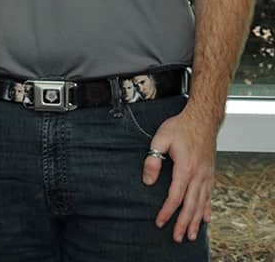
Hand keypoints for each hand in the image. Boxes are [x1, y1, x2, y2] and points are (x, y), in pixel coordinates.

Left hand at [143, 108, 216, 241]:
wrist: (203, 119)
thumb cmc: (180, 127)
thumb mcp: (161, 138)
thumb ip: (153, 159)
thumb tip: (148, 181)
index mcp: (186, 168)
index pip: (175, 196)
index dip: (167, 211)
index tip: (159, 222)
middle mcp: (199, 175)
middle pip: (191, 205)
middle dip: (184, 223)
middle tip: (178, 238)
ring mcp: (206, 175)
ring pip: (201, 203)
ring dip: (196, 221)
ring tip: (192, 235)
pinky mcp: (210, 173)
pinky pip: (209, 195)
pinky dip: (207, 209)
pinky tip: (205, 219)